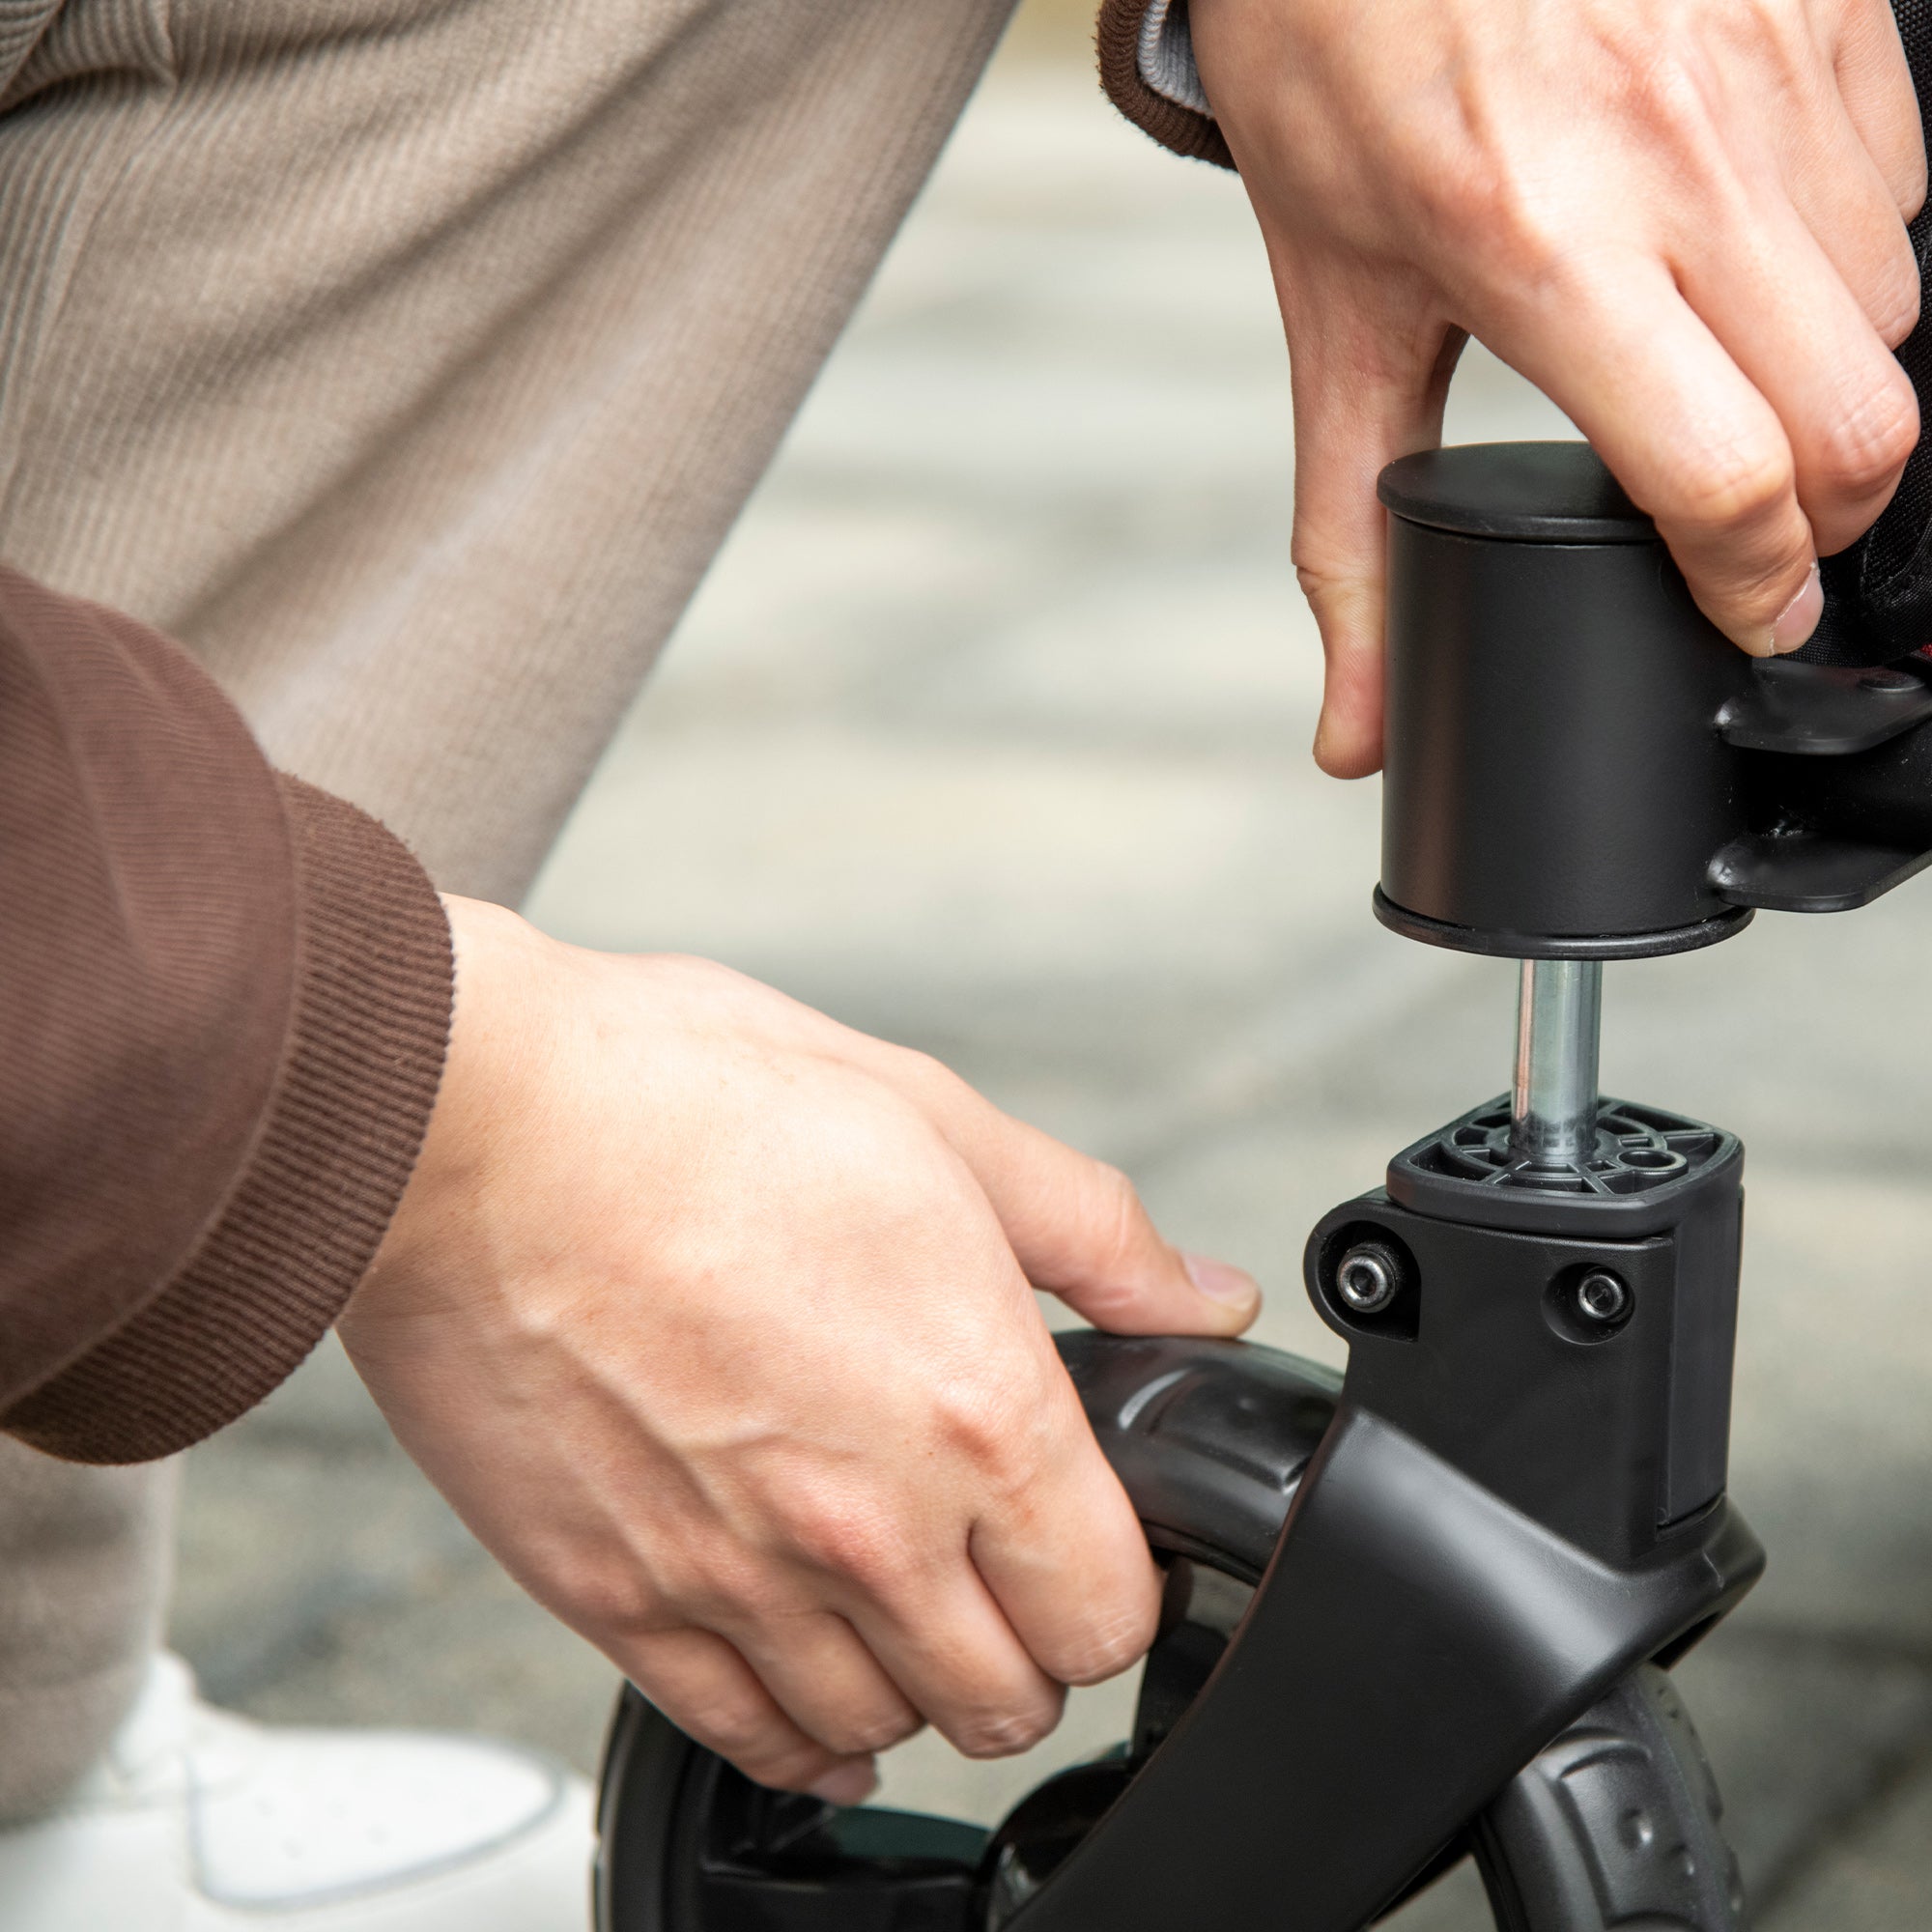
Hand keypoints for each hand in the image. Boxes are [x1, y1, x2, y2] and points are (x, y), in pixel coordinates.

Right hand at [339, 898, 1260, 1800]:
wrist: (468, 1124)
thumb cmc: (685, 1098)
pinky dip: (800, 1732)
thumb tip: (1200, 1294)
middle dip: (1027, 1644)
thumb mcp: (933, 1117)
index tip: (1083, 1536)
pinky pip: (747, 1740)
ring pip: (886, 1731)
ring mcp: (737, 1577)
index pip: (1108, 1608)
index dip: (1113, 1580)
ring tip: (897, 1604)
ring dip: (914, 1684)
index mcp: (972, 1403)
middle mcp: (868, 1522)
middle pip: (1010, 1697)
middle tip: (997, 1568)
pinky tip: (812, 1686)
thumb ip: (1091, 1230)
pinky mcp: (617, 1599)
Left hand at [1190, 0, 1927, 773]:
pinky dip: (1845, 246)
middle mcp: (1679, 156)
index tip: (1748, 620)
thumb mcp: (1328, 318)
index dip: (1758, 584)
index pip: (1727, 475)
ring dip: (1832, 376)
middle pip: (1860, 415)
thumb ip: (1347, 536)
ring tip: (1732, 376)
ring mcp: (1771, 64)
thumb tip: (1354, 724)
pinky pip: (1900, 176)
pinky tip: (1748, 247)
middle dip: (1826, 513)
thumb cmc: (1335, 68)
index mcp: (1541, 250)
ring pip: (1895, 302)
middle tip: (1757, 532)